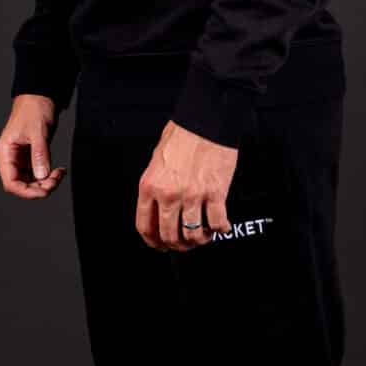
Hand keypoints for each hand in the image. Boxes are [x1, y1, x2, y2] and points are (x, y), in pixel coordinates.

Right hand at [0, 94, 67, 199]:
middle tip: (56, 180)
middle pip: (21, 185)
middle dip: (39, 188)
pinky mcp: (31, 157)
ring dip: (45, 183)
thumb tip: (42, 176)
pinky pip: (37, 174)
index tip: (44, 191)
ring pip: (30, 181)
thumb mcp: (38, 132)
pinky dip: (48, 176)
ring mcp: (21, 159)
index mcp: (5, 153)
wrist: (40, 96)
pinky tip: (59, 171)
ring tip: (60, 174)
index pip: (11, 182)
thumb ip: (39, 155)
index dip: (27, 192)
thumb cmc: (34, 109)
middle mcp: (11, 158)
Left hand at [136, 119, 236, 251]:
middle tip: (184, 244)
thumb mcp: (156, 161)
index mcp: (150, 186)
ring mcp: (192, 195)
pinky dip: (220, 230)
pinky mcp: (215, 193)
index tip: (160, 245)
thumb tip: (158, 208)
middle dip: (177, 245)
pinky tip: (221, 227)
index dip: (153, 241)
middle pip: (169, 235)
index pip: (145, 225)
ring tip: (203, 235)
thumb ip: (156, 186)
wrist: (206, 120)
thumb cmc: (183, 134)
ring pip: (193, 234)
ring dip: (199, 240)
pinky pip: (216, 223)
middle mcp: (169, 194)